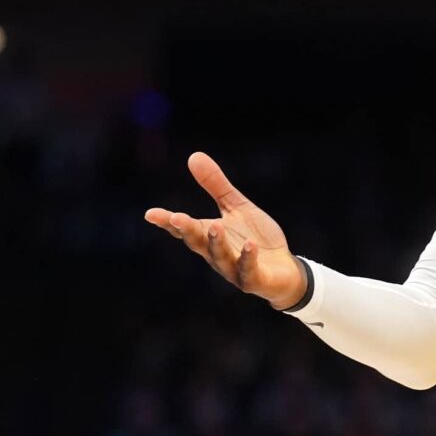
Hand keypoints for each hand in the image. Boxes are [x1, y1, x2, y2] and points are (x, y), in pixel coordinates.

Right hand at [144, 151, 307, 308]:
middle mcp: (216, 255)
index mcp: (209, 236)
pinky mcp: (255, 279)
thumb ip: (216, 186)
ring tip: (214, 226)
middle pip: (197, 243)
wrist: (285, 270)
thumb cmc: (256, 239)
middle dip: (187, 231)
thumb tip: (193, 156)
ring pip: (220, 258)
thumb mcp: (236, 207)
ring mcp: (234, 269)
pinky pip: (249, 271)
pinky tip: (250, 245)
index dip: (167, 222)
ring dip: (216, 243)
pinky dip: (248, 258)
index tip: (151, 214)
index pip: (185, 229)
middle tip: (177, 218)